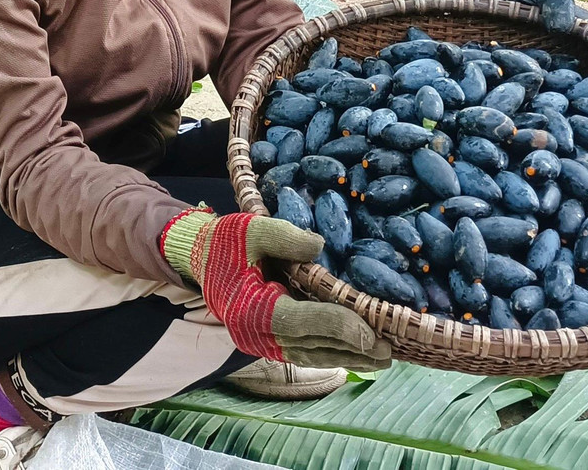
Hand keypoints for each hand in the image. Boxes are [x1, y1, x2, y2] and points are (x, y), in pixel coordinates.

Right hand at [162, 210, 391, 370]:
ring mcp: (261, 342)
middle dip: (352, 350)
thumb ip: (285, 237)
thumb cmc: (225, 241)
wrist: (199, 258)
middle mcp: (257, 334)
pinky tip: (353, 352)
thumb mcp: (252, 229)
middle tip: (389, 352)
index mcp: (252, 309)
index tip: (371, 332)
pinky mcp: (266, 340)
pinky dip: (330, 353)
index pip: (304, 322)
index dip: (339, 327)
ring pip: (311, 355)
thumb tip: (320, 246)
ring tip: (381, 359)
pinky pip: (303, 352)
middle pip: (313, 347)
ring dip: (346, 357)